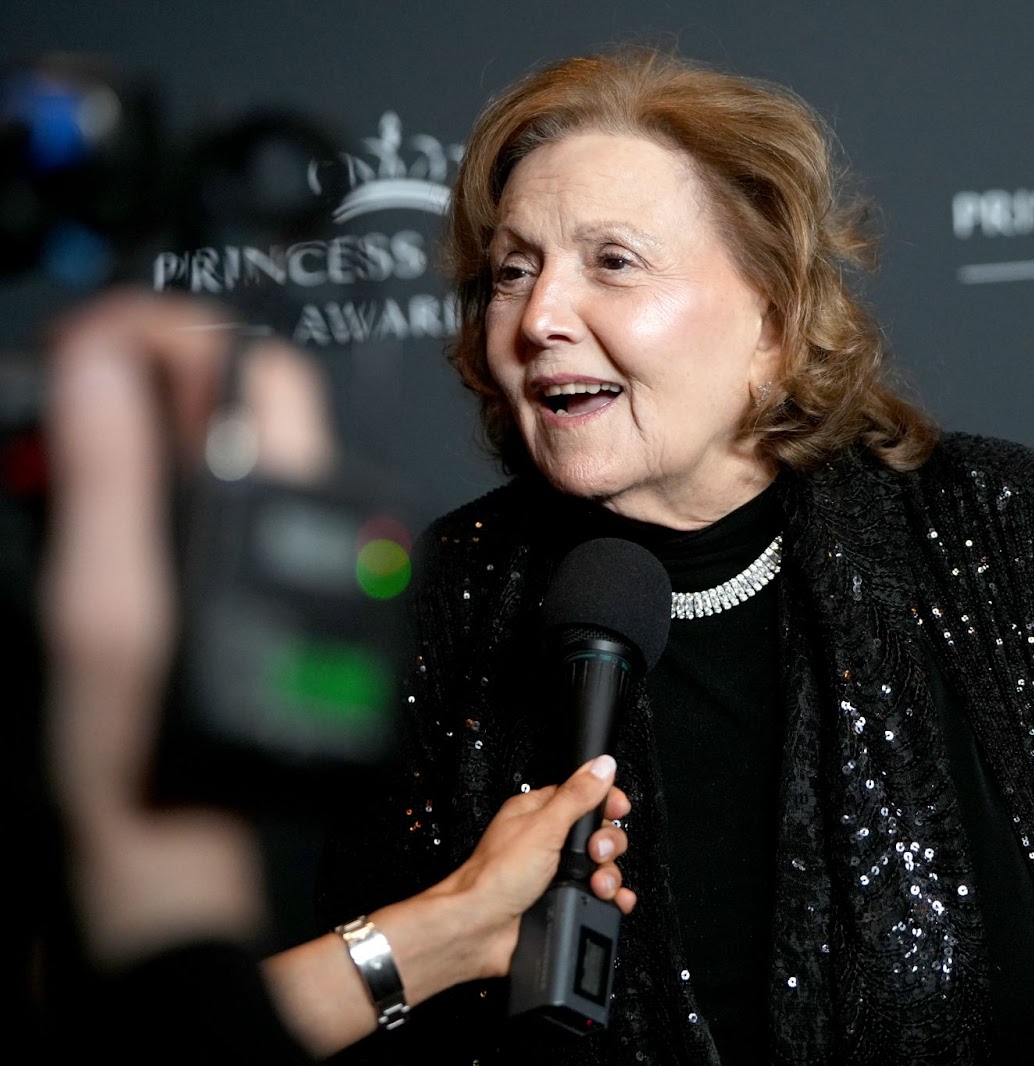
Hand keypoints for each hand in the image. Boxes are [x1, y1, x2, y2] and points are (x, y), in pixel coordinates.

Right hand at [40, 288, 337, 968]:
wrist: (167, 846)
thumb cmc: (137, 751)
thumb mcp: (103, 608)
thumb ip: (111, 477)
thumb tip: (105, 365)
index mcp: (278, 520)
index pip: (251, 367)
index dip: (161, 332)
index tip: (87, 341)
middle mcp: (310, 528)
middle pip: (245, 394)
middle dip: (151, 365)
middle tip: (67, 381)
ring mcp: (297, 555)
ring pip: (233, 439)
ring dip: (154, 413)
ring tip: (76, 429)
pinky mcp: (275, 581)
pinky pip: (226, 492)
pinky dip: (166, 468)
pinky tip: (113, 490)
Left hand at [419, 754, 635, 981]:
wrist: (479, 930)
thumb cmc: (495, 877)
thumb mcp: (543, 827)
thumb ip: (577, 795)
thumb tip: (602, 766)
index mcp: (536, 813)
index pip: (582, 794)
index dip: (604, 801)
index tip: (617, 810)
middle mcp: (545, 840)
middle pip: (596, 832)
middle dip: (607, 843)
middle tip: (596, 852)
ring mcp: (553, 872)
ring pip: (599, 865)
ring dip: (609, 875)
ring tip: (598, 884)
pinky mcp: (559, 898)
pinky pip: (596, 893)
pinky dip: (610, 897)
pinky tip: (612, 899)